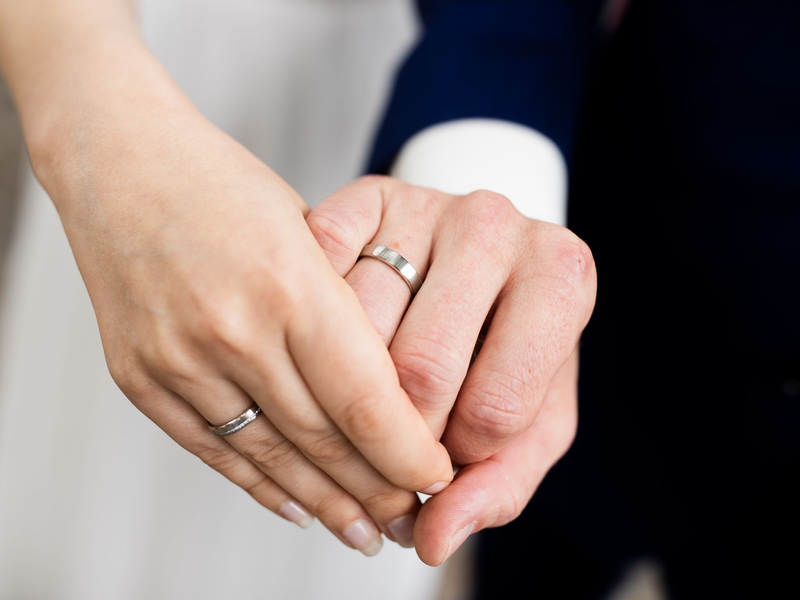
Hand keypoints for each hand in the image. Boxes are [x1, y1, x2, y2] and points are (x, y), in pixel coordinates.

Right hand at [28, 53, 452, 554]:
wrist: (119, 166)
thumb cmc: (224, 187)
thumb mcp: (306, 229)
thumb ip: (343, 307)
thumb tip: (389, 392)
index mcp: (288, 281)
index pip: (365, 399)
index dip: (408, 453)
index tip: (439, 476)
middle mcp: (231, 327)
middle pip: (322, 439)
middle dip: (376, 488)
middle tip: (413, 515)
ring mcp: (178, 357)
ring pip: (270, 456)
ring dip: (325, 503)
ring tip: (366, 532)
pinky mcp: (141, 376)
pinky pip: (212, 450)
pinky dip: (262, 486)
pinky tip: (300, 509)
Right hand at [308, 176, 596, 562]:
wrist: (480, 260)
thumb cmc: (508, 344)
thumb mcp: (530, 422)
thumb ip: (499, 483)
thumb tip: (434, 537)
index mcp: (561, 276)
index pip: (496, 408)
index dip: (460, 459)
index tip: (448, 456)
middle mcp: (495, 224)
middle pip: (421, 370)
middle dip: (399, 431)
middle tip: (397, 437)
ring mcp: (425, 203)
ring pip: (355, 330)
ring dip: (349, 386)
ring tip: (367, 393)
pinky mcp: (364, 196)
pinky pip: (319, 281)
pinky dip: (313, 329)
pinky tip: (333, 347)